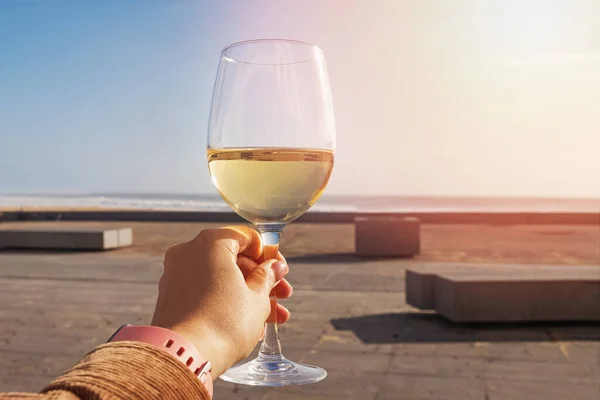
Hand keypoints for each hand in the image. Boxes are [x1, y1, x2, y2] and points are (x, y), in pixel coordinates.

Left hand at [151, 226, 291, 377]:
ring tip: (272, 318)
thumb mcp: (257, 298)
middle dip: (260, 279)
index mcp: (211, 243)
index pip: (246, 237)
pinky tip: (248, 324)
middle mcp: (188, 252)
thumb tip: (274, 267)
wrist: (184, 357)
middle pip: (233, 258)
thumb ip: (267, 277)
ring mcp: (176, 275)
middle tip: (280, 296)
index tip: (280, 271)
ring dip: (248, 294)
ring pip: (220, 278)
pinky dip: (226, 302)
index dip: (268, 255)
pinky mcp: (171, 298)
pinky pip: (205, 292)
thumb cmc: (223, 324)